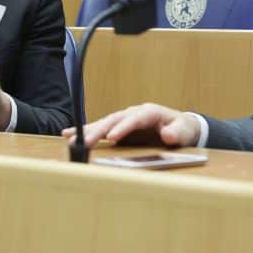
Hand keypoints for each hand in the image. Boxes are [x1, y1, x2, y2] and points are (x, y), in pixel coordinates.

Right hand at [62, 103, 200, 148]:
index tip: (112, 137)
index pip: (134, 119)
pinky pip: (101, 128)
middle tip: (84, 140)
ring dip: (87, 130)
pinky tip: (68, 134)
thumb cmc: (182, 129)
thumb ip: (176, 133)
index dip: (123, 127)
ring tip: (69, 137)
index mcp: (149, 112)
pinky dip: (86, 131)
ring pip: (104, 122)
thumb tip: (168, 134)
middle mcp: (134, 113)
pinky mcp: (119, 127)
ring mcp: (125, 119)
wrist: (180, 127)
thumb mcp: (184, 131)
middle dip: (98, 130)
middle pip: (114, 119)